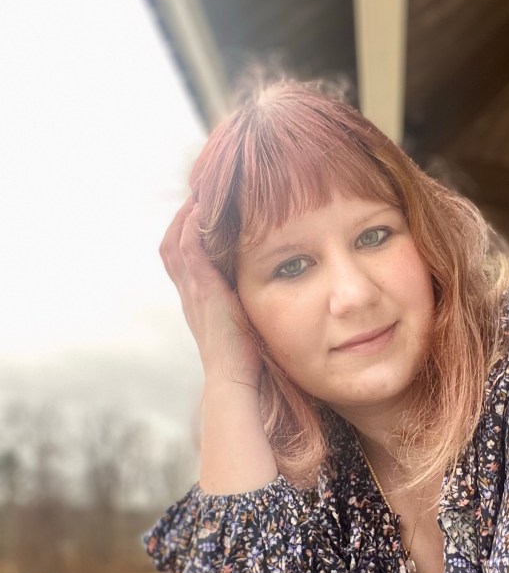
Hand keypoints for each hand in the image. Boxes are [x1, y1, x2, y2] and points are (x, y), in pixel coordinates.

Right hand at [159, 197, 260, 384]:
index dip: (188, 234)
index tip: (203, 213)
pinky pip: (188, 249)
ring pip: (174, 243)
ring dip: (185, 217)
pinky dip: (192, 227)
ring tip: (200, 193)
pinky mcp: (202, 290)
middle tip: (198, 194)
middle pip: (171, 246)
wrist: (236, 379)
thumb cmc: (246, 358)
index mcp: (198, 300)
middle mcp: (190, 294)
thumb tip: (272, 286)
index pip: (183, 259)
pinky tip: (203, 208)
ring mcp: (193, 291)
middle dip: (182, 218)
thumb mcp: (244, 322)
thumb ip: (246, 303)